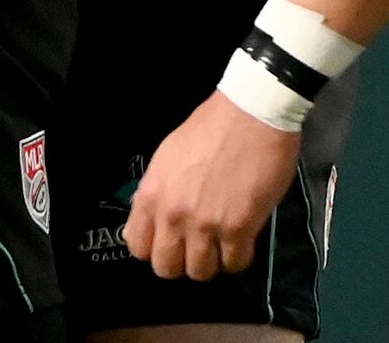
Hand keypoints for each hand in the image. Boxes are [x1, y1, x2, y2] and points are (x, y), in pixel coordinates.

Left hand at [122, 89, 301, 280]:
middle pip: (166, 267)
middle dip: (182, 261)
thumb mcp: (168, 158)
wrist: (250, 115)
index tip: (170, 243)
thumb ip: (160, 193)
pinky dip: (239, 257)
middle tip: (198, 246)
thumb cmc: (210, 129)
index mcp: (151, 194)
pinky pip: (235, 264)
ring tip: (222, 243)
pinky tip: (243, 239)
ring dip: (212, 261)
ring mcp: (205, 224)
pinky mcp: (239, 229)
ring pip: (200, 272)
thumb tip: (159, 219)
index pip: (138, 246)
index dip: (155, 248)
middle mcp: (172, 214)